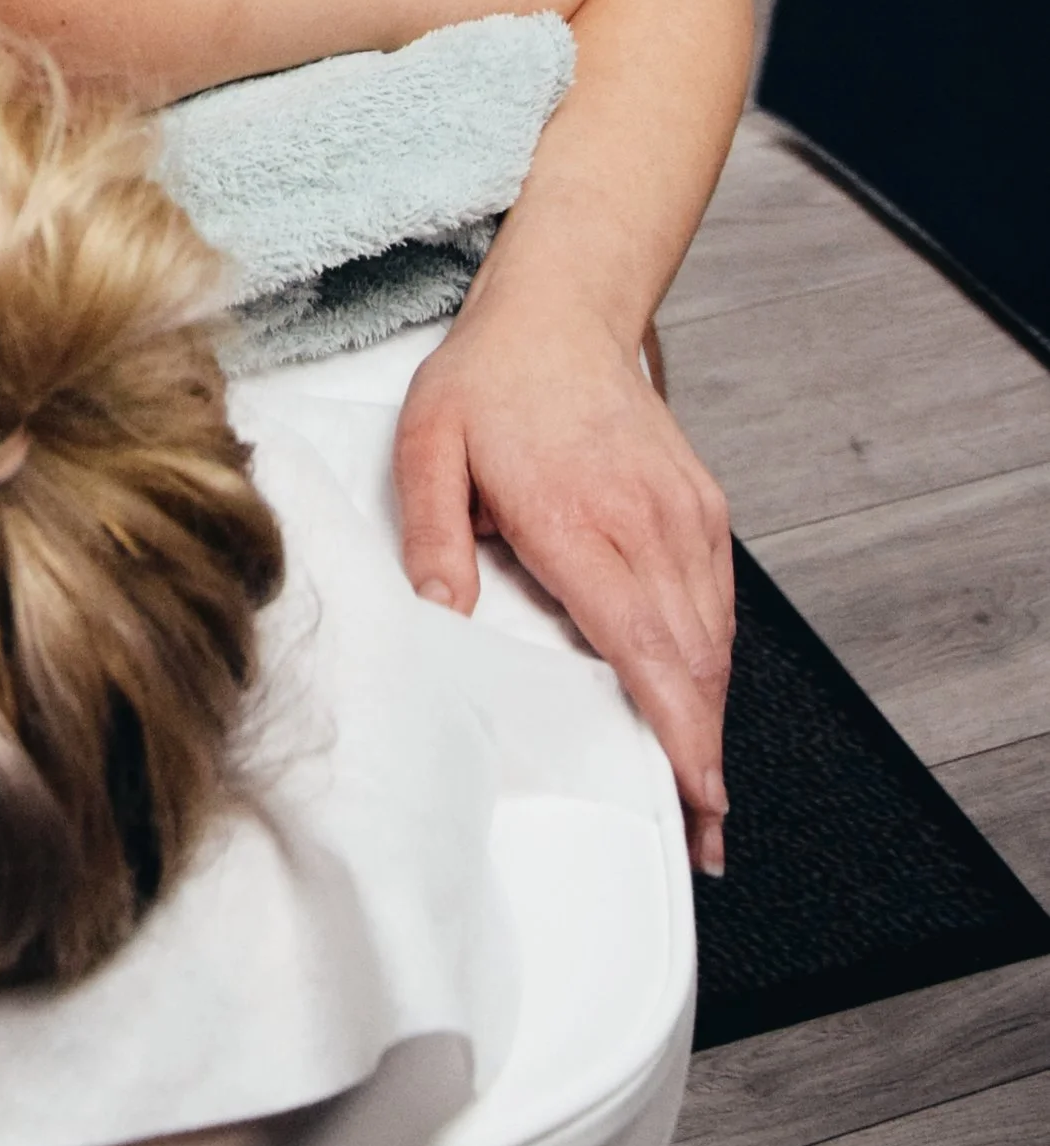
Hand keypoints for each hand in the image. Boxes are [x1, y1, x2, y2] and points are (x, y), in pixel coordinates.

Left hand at [393, 294, 732, 871]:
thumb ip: (433, 538)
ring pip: (714, 639)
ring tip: (700, 791)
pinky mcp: (702, 507)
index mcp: (578, 516)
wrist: (562, 309)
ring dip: (712, 716)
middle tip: (702, 835)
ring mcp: (684, 515)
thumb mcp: (429, 445)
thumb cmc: (490, 380)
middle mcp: (646, 521)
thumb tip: (439, 620)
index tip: (696, 799)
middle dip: (702, 755)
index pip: (643, 646)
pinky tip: (696, 699)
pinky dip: (712, 661)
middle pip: (694, 661)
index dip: (676, 731)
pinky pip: (716, 602)